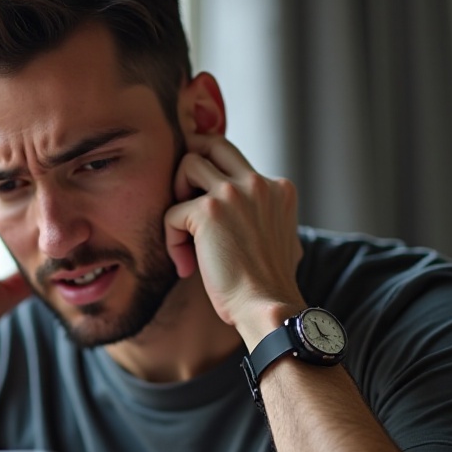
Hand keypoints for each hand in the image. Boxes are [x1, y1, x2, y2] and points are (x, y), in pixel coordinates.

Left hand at [163, 131, 304, 337]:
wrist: (267, 308)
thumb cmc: (267, 285)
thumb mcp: (279, 238)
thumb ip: (263, 216)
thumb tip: (241, 217)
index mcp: (278, 188)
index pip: (234, 162)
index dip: (214, 186)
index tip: (211, 222)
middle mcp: (259, 182)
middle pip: (211, 143)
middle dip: (190, 169)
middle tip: (185, 205)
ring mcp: (234, 192)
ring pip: (188, 164)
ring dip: (178, 198)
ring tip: (185, 235)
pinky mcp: (208, 211)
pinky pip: (172, 212)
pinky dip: (172, 241)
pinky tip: (186, 266)